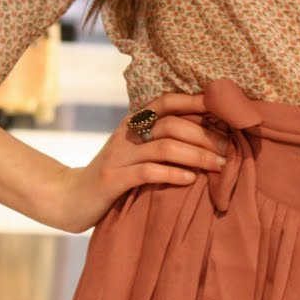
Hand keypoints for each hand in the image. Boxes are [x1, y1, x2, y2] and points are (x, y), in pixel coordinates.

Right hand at [45, 91, 229, 234]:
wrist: (71, 198)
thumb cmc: (115, 174)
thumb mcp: (135, 150)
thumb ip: (161, 139)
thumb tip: (208, 134)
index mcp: (134, 122)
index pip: (167, 101)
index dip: (196, 101)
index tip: (224, 108)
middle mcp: (127, 134)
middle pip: (172, 125)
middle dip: (205, 136)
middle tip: (228, 150)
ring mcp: (118, 156)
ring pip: (165, 147)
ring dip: (197, 156)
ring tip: (219, 166)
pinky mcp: (113, 179)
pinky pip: (148, 172)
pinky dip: (173, 174)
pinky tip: (190, 180)